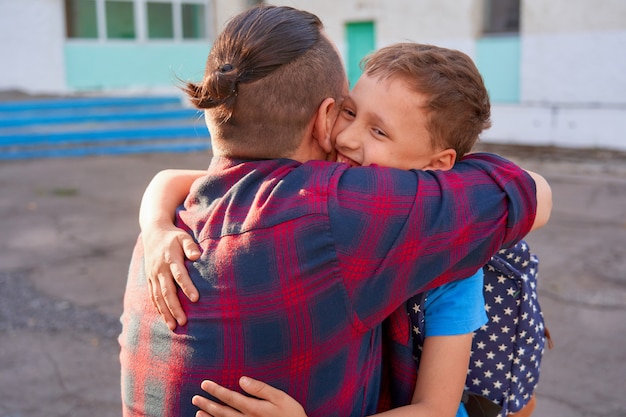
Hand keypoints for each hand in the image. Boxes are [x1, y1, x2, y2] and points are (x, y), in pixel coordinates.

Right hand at [142, 222, 200, 329]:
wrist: (153, 232)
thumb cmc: (173, 236)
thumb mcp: (183, 236)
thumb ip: (190, 246)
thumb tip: (197, 256)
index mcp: (170, 259)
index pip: (179, 275)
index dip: (187, 287)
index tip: (196, 299)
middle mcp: (160, 269)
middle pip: (167, 291)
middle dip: (175, 307)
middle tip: (183, 321)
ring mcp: (153, 275)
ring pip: (158, 297)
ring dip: (165, 312)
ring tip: (173, 326)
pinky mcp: (149, 279)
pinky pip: (152, 296)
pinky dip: (158, 308)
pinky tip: (164, 319)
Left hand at [192, 377, 307, 416]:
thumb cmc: (292, 415)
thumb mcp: (281, 398)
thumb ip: (261, 389)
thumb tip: (242, 379)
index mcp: (254, 408)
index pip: (230, 398)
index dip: (216, 390)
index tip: (204, 384)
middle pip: (223, 412)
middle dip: (208, 404)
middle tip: (195, 397)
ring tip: (198, 412)